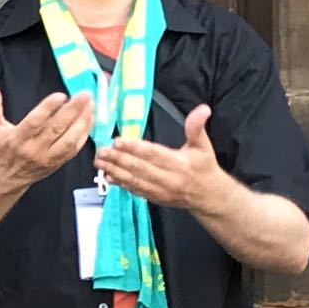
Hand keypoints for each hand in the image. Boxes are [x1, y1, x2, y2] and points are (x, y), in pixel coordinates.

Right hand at [0, 81, 89, 189]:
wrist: (3, 180)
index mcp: (17, 139)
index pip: (35, 122)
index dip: (48, 108)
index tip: (61, 95)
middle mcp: (34, 150)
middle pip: (56, 129)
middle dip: (73, 111)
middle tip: (85, 95)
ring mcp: (47, 158)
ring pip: (69, 140)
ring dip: (83, 122)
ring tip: (90, 105)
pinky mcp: (56, 163)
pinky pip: (74, 149)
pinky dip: (84, 134)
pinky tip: (89, 120)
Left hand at [98, 105, 223, 214]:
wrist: (208, 197)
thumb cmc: (205, 167)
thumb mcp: (204, 146)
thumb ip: (197, 128)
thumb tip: (202, 109)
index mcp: (179, 164)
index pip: (153, 154)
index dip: (135, 148)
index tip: (118, 141)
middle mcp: (168, 179)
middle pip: (139, 168)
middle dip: (118, 159)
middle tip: (101, 151)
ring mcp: (160, 191)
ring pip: (134, 181)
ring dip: (115, 171)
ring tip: (99, 162)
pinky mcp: (155, 198)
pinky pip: (135, 191)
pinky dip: (121, 184)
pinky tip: (108, 177)